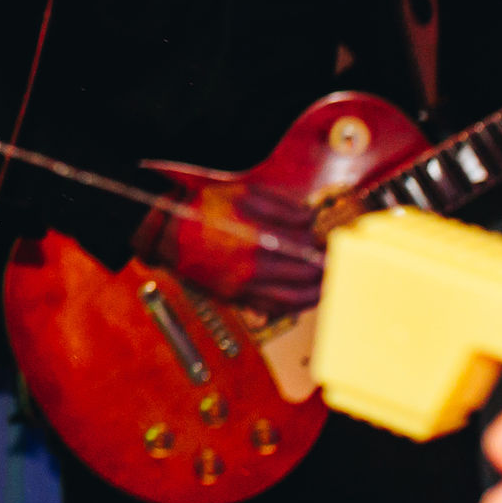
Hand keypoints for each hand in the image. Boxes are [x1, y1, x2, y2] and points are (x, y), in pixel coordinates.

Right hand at [138, 188, 324, 315]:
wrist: (166, 231)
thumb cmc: (201, 209)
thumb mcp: (243, 193)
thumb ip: (281, 206)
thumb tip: (309, 219)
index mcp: (257, 237)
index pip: (305, 246)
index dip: (322, 245)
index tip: (330, 243)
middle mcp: (252, 266)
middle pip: (304, 275)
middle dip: (324, 271)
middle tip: (335, 266)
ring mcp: (243, 285)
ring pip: (291, 299)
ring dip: (314, 294)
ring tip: (325, 286)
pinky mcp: (234, 297)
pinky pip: (271, 308)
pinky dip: (292, 306)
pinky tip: (300, 299)